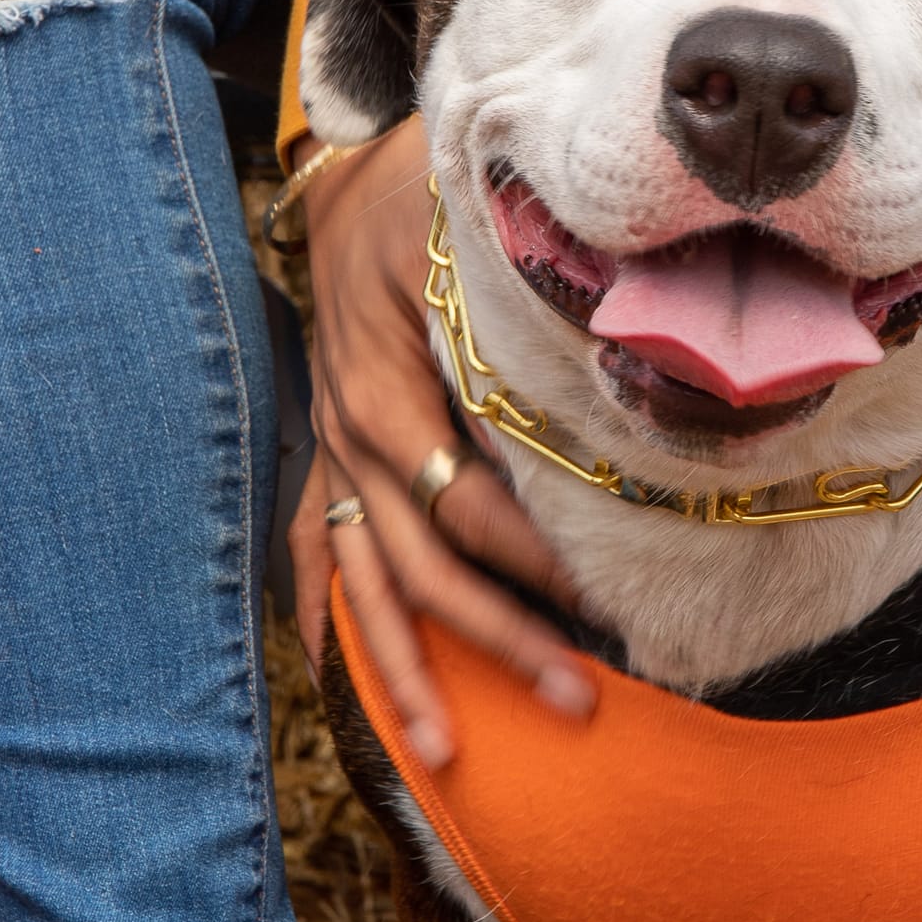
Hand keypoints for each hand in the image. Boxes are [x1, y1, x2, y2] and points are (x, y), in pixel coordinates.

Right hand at [291, 117, 591, 768]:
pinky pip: (313, 551)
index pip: (468, 504)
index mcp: (385, 388)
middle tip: (576, 704)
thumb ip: (522, 303)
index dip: (537, 564)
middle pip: (422, 567)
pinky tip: (348, 686)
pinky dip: (330, 621)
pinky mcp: (325, 451)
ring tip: (446, 754)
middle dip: (496, 642)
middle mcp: (350, 434)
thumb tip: (606, 369)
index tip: (608, 609)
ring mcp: (330, 450)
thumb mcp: (468, 226)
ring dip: (408, 670)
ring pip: (365, 582)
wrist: (349, 167)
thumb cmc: (423, 189)